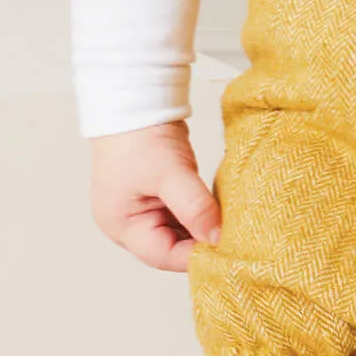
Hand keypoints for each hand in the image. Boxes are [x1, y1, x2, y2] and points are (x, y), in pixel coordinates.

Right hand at [90, 121, 221, 272]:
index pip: (163, 256)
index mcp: (121, 226)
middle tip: (234, 239)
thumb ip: (194, 207)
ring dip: (203, 228)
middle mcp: (128, 224)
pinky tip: (220, 211)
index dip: (195, 256)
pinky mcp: (157, 195)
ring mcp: (142, 209)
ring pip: (179, 232)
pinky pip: (182, 215)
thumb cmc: (139, 137)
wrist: (134, 100)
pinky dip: (200, 214)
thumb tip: (218, 238)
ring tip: (231, 225)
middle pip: (171, 248)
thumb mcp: (169, 173)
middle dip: (200, 244)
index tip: (227, 249)